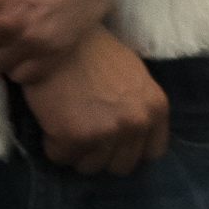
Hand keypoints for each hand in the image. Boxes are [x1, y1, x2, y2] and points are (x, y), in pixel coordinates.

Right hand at [20, 29, 170, 174]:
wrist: (62, 41)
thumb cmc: (96, 53)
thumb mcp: (134, 77)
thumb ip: (138, 107)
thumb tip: (132, 136)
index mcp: (156, 108)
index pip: (152, 151)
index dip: (132, 149)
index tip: (116, 144)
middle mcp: (136, 123)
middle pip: (121, 165)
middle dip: (103, 155)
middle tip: (86, 137)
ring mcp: (107, 133)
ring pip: (91, 167)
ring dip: (77, 152)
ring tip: (68, 127)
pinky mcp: (74, 138)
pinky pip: (61, 157)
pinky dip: (54, 145)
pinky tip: (53, 122)